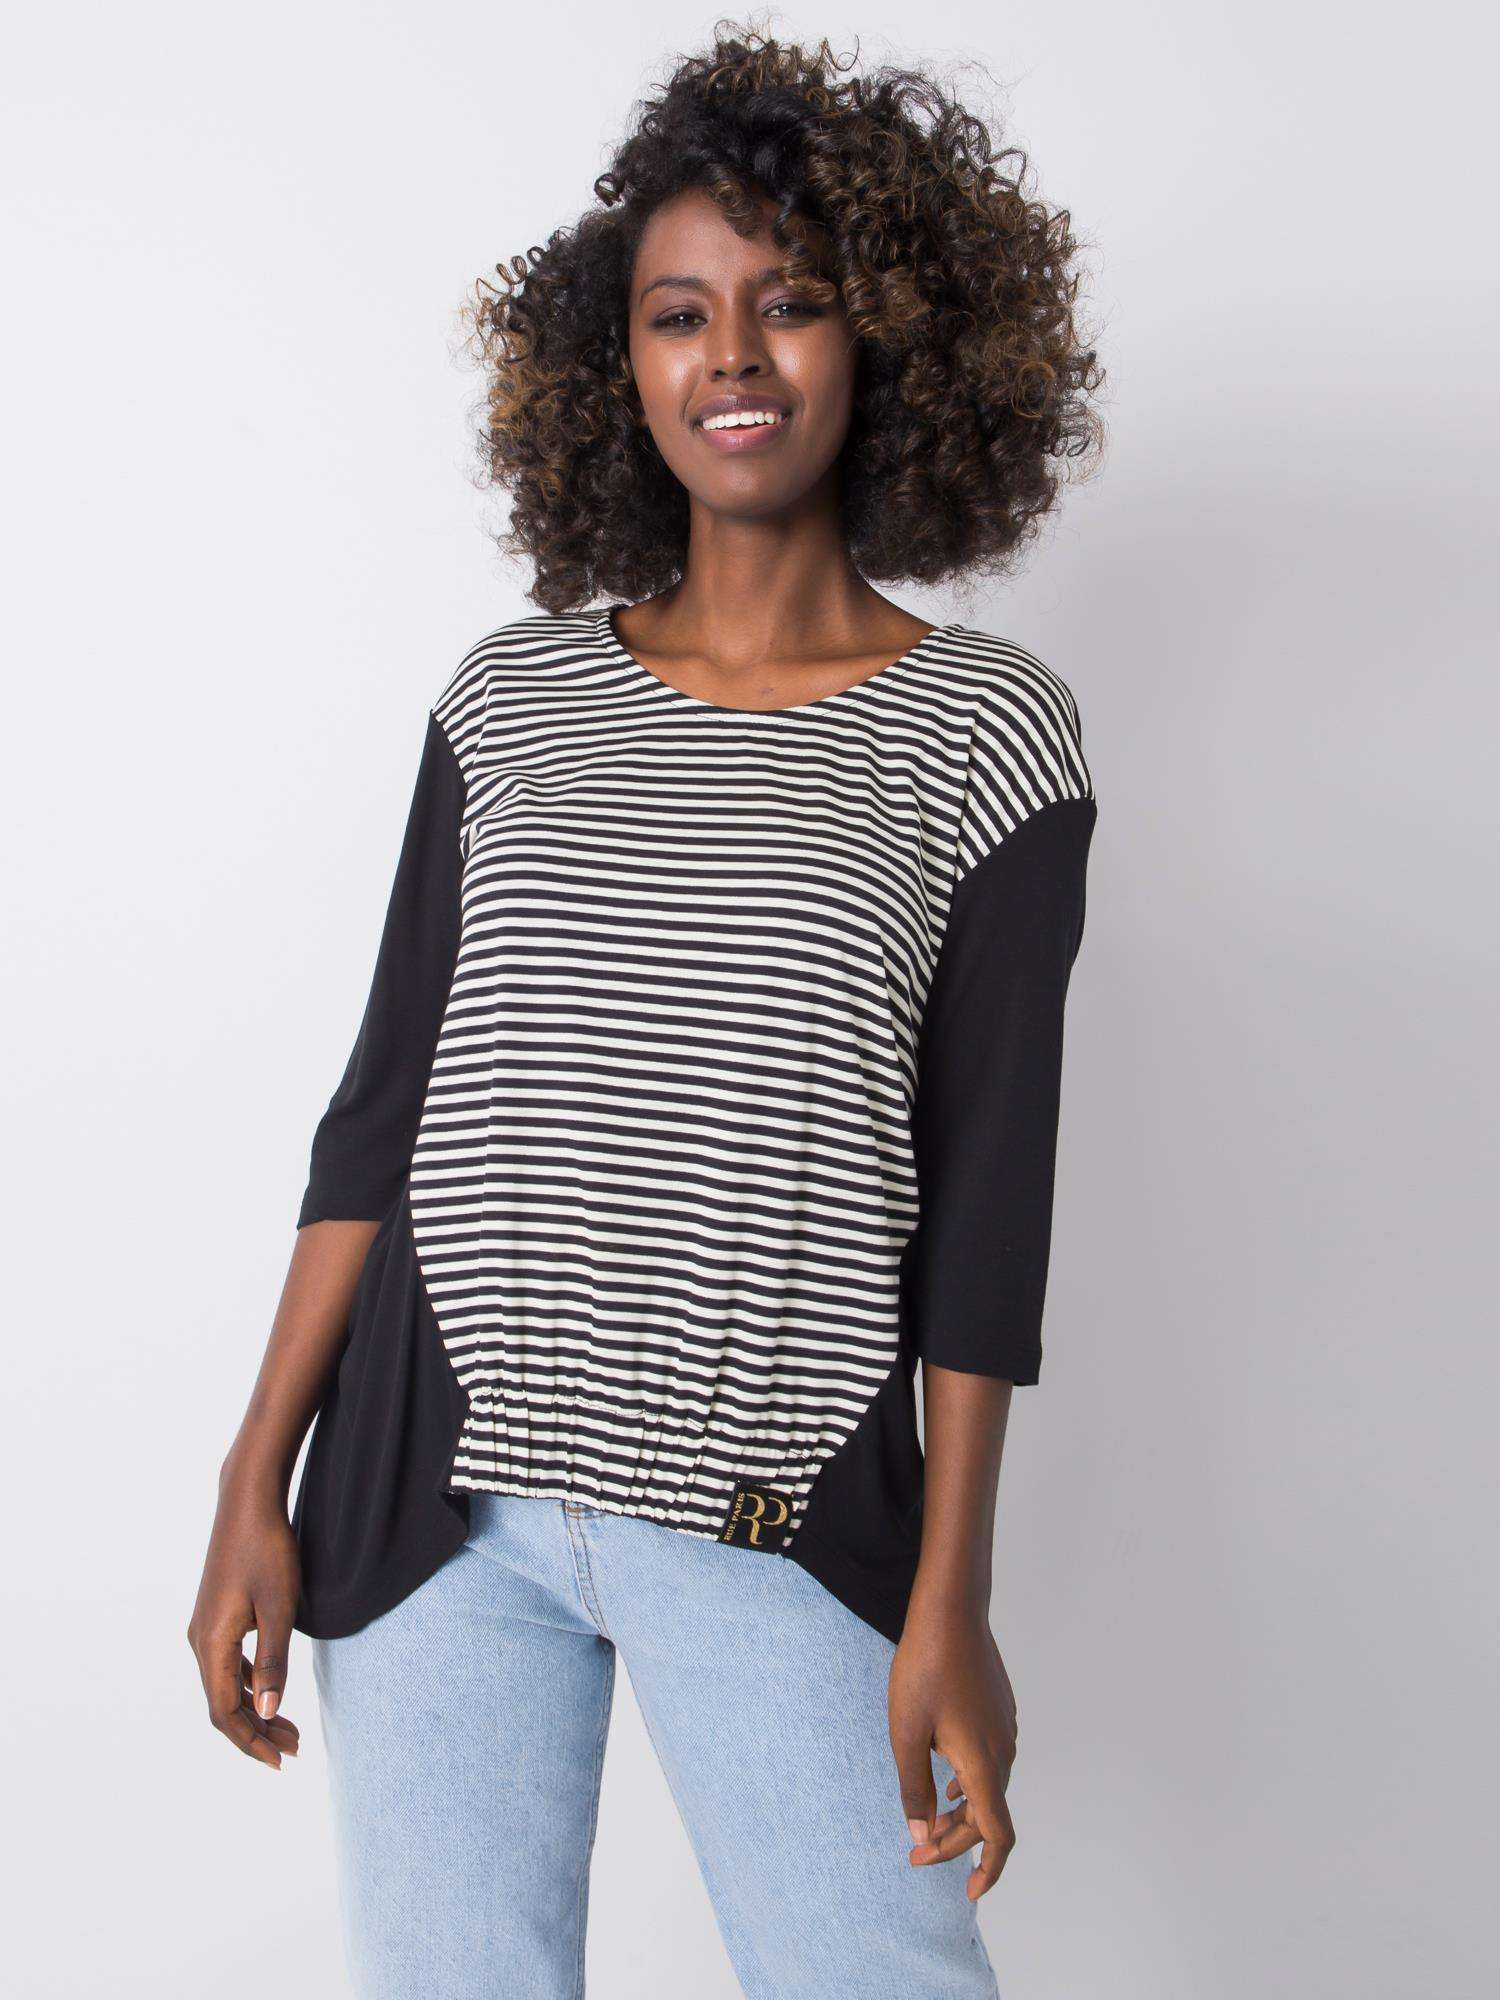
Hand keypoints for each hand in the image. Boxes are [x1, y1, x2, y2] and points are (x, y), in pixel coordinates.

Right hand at [187, 1470, 302, 1769]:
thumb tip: (266, 1711)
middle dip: (256, 1731)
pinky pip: (227, 1664)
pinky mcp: (215, 1615)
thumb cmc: (268, 1550)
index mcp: (211, 1643)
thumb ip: (273, 1661)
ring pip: (225, 1684)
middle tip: (294, 1749)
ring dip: (254, 1709)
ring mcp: (205, 1627)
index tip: (281, 1760)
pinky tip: (269, 1690)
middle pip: (222, 1703)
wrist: (248, 1502)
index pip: (224, 1711)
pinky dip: (248, 1684)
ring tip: (288, 1728)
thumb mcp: (280, 1606)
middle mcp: (200, 1640)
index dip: (250, 1741)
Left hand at [888, 1600, 1017, 1897]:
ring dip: (960, 1813)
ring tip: (926, 1823)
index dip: (987, 1871)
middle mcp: (1003, 1751)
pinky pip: (988, 1763)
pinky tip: (945, 1782)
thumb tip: (920, 1837)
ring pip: (988, 1788)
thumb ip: (913, 1790)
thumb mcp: (906, 1734)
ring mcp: (1005, 1729)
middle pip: (987, 1816)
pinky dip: (968, 1785)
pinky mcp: (999, 1711)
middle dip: (953, 1842)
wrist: (951, 1612)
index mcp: (982, 1764)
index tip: (967, 1894)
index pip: (997, 1835)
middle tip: (915, 1856)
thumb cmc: (924, 1669)